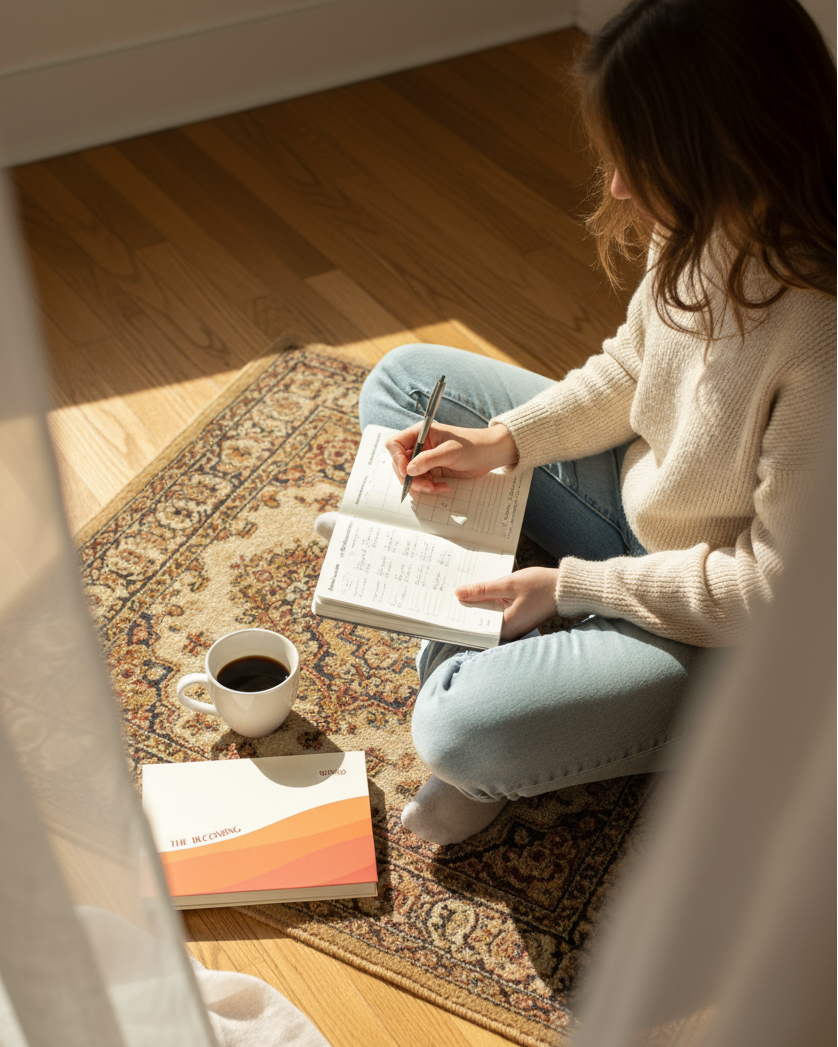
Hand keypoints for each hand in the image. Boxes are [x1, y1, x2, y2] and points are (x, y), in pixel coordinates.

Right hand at [385, 421, 517, 495]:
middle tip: (424, 486)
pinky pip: (422, 482)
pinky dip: (429, 488)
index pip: (395, 444)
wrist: (491, 454)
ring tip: (435, 488)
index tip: (407, 471)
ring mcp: (426, 459)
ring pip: (410, 476)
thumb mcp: (450, 452)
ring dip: (420, 485)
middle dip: (410, 477)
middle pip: (400, 463)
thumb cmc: (473, 446)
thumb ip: (428, 460)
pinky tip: (442, 487)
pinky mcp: (433, 470)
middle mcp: (420, 445)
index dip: (397, 459)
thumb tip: (408, 470)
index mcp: (421, 433)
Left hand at [455, 567, 558, 639]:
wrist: (566, 588)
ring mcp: (515, 627)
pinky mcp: (518, 621)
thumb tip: (459, 593)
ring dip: (478, 607)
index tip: (447, 607)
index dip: (461, 617)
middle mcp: (510, 632)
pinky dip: (489, 606)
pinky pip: (498, 615)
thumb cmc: (541, 585)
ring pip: (489, 619)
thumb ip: (482, 590)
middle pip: (481, 623)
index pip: (476, 627)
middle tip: (452, 596)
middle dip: (468, 610)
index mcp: (507, 627)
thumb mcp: (508, 584)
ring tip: (463, 593)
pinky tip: (482, 593)